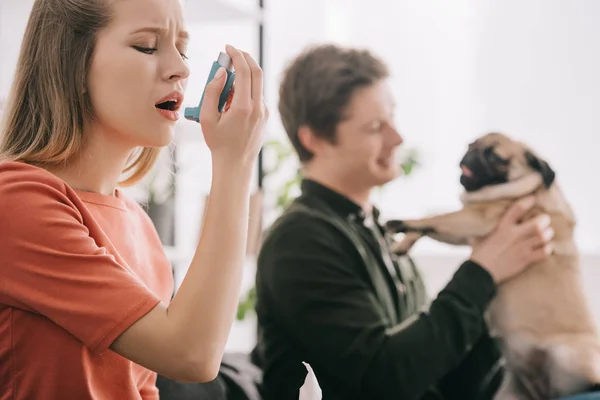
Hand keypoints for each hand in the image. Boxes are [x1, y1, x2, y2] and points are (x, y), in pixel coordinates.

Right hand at [199, 45, 268, 166]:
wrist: (235, 165)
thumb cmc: (218, 143)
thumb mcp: (207, 118)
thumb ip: (212, 91)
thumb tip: (222, 72)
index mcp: (243, 107)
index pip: (244, 71)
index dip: (236, 55)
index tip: (228, 47)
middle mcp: (258, 108)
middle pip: (257, 72)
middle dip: (245, 58)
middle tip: (233, 53)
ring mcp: (264, 112)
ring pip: (258, 84)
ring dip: (245, 75)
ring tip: (227, 83)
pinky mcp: (266, 117)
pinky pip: (258, 96)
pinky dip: (247, 89)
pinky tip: (233, 99)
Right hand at [469, 195, 553, 283]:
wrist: (481, 272)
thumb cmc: (479, 254)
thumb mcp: (482, 237)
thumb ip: (488, 230)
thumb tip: (482, 225)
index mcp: (502, 227)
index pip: (517, 209)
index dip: (527, 201)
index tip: (533, 198)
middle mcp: (514, 235)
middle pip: (537, 223)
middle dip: (544, 220)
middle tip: (545, 221)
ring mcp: (522, 247)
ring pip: (543, 237)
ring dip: (547, 234)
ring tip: (548, 233)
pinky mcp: (526, 259)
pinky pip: (544, 252)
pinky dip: (548, 249)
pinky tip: (547, 247)